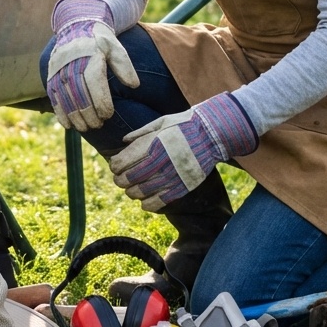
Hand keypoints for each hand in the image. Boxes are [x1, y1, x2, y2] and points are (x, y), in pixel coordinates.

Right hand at [45, 0, 139, 131]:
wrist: (77, 24)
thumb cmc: (101, 41)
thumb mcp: (116, 48)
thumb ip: (125, 66)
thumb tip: (134, 85)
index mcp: (90, 54)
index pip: (94, 81)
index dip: (100, 101)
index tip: (108, 115)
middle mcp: (71, 61)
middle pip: (78, 92)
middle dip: (88, 112)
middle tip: (97, 125)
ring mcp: (59, 68)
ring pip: (64, 96)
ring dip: (74, 115)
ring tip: (84, 128)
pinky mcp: (51, 74)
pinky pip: (53, 96)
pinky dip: (60, 111)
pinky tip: (68, 124)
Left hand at [109, 92, 257, 210]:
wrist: (212, 134)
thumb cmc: (184, 125)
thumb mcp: (161, 122)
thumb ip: (141, 133)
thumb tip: (123, 141)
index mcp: (152, 144)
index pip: (122, 162)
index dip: (115, 166)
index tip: (115, 166)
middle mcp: (160, 161)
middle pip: (128, 179)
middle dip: (120, 180)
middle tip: (120, 179)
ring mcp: (171, 176)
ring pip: (141, 192)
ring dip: (132, 192)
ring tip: (132, 189)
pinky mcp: (182, 187)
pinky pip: (159, 202)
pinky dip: (147, 204)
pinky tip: (144, 201)